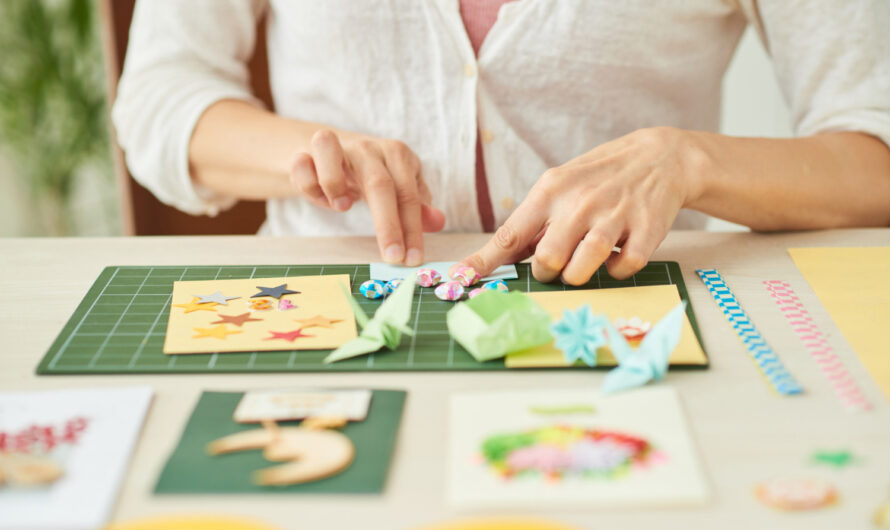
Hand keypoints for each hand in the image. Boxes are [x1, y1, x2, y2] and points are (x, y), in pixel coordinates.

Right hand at [291, 129, 445, 264]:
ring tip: (343, 207)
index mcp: (396, 155)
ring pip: (329, 149)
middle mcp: (367, 147)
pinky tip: (322, 200)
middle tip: (393, 257)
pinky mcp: (305, 153)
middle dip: (388, 225)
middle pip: (380, 184)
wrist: (333, 156)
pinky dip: (309, 185)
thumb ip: (418, 208)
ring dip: (334, 183)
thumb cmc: (372, 177)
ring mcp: (335, 147)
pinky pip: (301, 165)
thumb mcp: (399, 190)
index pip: (409, 195)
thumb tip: (439, 223)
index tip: (413, 259)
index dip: (413, 229)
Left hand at [456, 127, 703, 282]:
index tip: (461, 278)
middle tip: (557, 264)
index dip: (485, 261)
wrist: (659, 157)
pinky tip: (616, 255)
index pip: (511, 234)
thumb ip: (532, 223)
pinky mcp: (646, 230)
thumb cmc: (598, 178)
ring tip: (583, 262)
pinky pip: (623, 269)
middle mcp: (579, 203)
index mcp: (551, 191)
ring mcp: (614, 216)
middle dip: (547, 273)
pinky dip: (616, 271)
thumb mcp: (560, 187)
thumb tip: (493, 258)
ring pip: (581, 268)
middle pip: (547, 260)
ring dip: (578, 276)